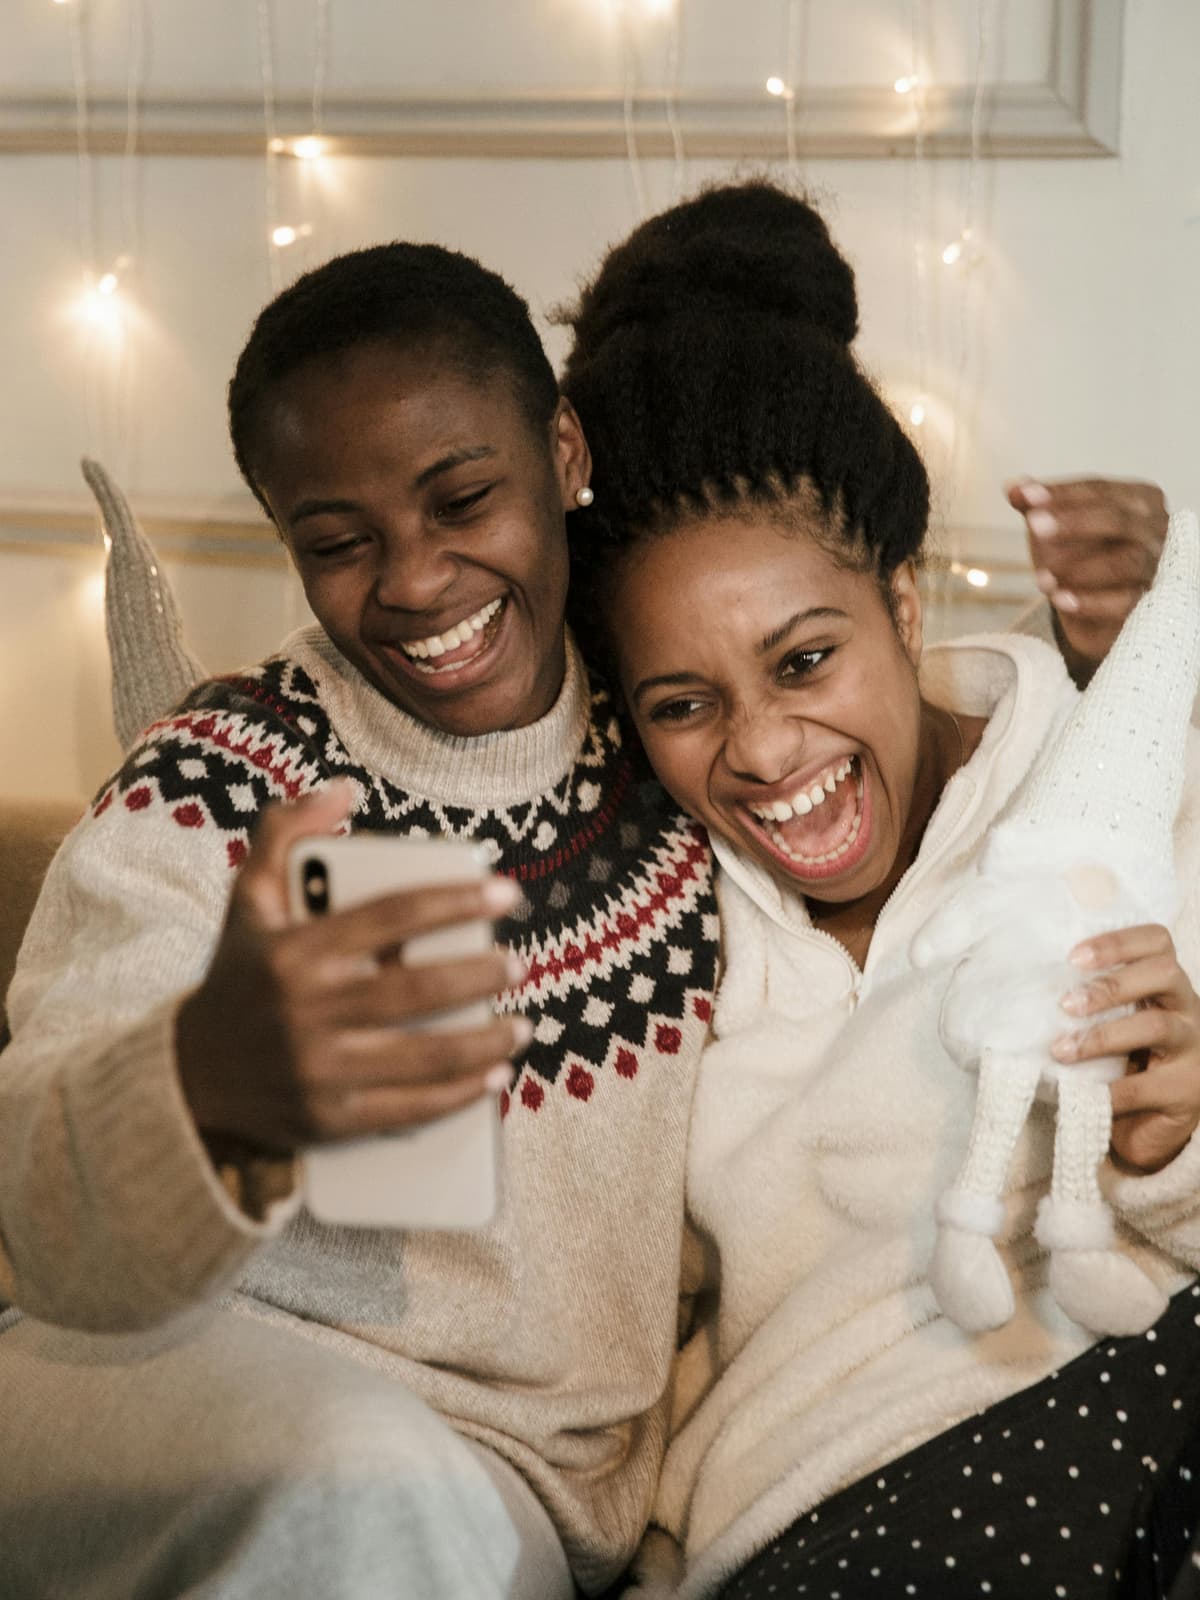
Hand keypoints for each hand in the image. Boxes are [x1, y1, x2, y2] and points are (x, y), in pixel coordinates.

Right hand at [176, 781, 529, 1152]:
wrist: (187, 1074)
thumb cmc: (240, 975)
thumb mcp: (249, 899)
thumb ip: (285, 832)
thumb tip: (342, 788)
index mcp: (296, 950)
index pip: (392, 915)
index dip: (456, 900)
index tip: (506, 893)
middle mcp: (307, 1010)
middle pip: (417, 989)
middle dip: (480, 974)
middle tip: (517, 962)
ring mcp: (318, 1070)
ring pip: (424, 1055)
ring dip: (485, 1041)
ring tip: (521, 1025)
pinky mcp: (328, 1121)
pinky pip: (409, 1110)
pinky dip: (459, 1095)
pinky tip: (495, 1078)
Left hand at [1007, 478, 1167, 686]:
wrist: (1093, 605)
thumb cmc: (1078, 553)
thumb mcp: (1054, 526)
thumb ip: (1035, 506)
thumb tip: (1012, 487)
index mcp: (1138, 499)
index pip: (1100, 490)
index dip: (1062, 493)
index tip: (1025, 496)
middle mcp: (1155, 528)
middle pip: (1118, 520)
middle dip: (1074, 522)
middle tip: (1034, 526)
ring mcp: (1155, 566)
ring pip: (1126, 562)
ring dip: (1080, 568)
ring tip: (1040, 579)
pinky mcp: (1148, 602)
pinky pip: (1124, 602)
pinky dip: (1091, 601)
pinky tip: (1059, 600)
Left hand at [1051, 924, 1199, 1173]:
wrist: (1153, 1118)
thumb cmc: (1123, 1059)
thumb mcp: (1111, 1022)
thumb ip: (1088, 1002)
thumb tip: (1026, 987)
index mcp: (1165, 984)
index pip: (1156, 941)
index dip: (1117, 942)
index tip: (1072, 957)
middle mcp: (1187, 1008)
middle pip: (1164, 973)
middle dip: (1111, 985)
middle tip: (1066, 1004)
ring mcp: (1193, 1048)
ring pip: (1157, 1025)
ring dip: (1101, 1037)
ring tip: (1062, 1050)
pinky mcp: (1187, 1091)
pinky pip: (1146, 1087)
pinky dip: (1108, 1091)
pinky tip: (1079, 1093)